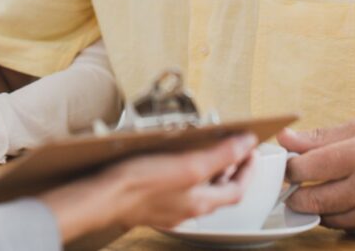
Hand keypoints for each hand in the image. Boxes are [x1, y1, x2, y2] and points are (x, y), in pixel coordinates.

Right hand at [39, 133, 257, 241]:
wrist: (103, 197)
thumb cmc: (139, 184)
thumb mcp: (188, 165)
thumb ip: (220, 155)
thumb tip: (245, 145)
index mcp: (201, 203)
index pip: (237, 189)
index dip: (248, 169)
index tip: (251, 151)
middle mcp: (188, 209)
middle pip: (219, 192)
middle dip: (229, 169)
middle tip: (232, 149)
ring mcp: (169, 209)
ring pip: (197, 191)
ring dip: (206, 172)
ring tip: (205, 150)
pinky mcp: (151, 204)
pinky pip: (176, 191)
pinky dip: (183, 177)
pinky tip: (172, 164)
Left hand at [279, 118, 354, 237]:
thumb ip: (318, 137)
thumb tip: (283, 139)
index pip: (304, 169)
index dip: (288, 166)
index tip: (287, 162)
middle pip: (309, 199)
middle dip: (295, 190)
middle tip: (296, 179)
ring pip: (323, 216)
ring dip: (315, 204)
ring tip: (323, 185)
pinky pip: (344, 227)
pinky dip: (337, 214)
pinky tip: (345, 197)